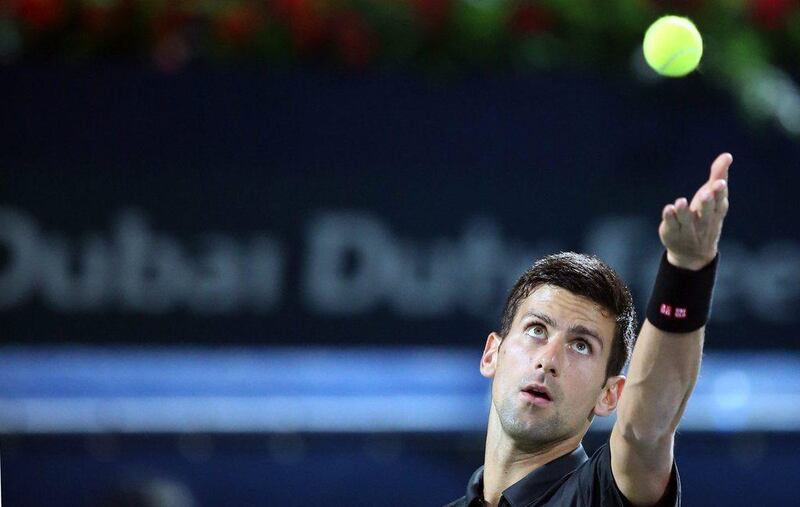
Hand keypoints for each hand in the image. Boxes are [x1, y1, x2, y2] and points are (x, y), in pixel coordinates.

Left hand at [659, 153, 731, 270]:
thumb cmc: (705, 217)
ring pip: (686, 221)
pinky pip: (671, 226)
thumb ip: (718, 176)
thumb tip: (727, 155)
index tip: (720, 183)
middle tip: (706, 193)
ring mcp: (687, 229)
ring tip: (681, 201)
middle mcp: (703, 222)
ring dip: (684, 212)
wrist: (693, 253)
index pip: (720, 203)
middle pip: (706, 213)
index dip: (720, 194)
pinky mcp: (672, 233)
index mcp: (716, 213)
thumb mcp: (712, 197)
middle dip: (707, 204)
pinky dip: (669, 218)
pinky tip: (668, 208)